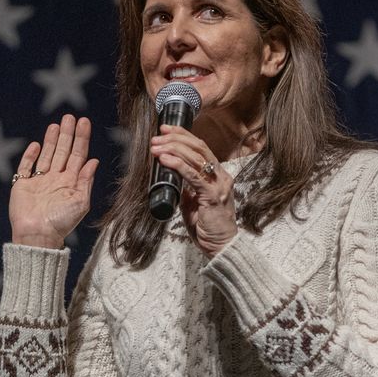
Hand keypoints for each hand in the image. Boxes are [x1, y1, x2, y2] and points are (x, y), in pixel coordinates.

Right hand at [9, 114, 99, 247]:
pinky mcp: (23, 185)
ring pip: (47, 155)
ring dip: (51, 140)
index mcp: (71, 182)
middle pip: (63, 151)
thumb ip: (86, 181)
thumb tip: (94, 161)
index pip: (78, 155)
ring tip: (56, 125)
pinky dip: (30, 156)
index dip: (81, 139)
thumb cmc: (61, 222)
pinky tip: (36, 145)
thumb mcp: (80, 202)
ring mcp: (40, 181)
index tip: (84, 122)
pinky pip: (26, 167)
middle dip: (67, 134)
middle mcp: (56, 179)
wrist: (38, 235)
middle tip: (70, 117)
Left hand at [149, 124, 236, 255]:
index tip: (166, 130)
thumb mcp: (194, 202)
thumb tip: (172, 175)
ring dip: (173, 149)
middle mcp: (221, 176)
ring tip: (156, 147)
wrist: (221, 246)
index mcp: (217, 175)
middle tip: (157, 137)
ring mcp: (218, 185)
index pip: (201, 148)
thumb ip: (187, 188)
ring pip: (196, 158)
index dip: (183, 135)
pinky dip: (177, 165)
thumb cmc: (208, 226)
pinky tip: (165, 159)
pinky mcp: (212, 196)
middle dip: (176, 139)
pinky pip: (193, 175)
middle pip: (199, 148)